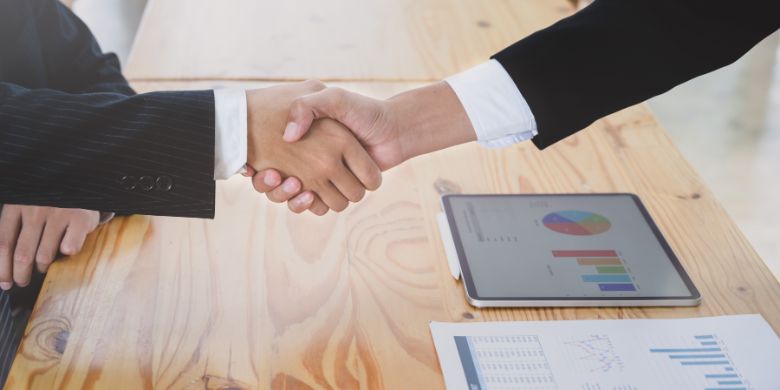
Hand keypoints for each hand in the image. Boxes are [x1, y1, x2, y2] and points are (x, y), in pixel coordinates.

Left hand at [0, 205, 99, 288]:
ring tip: (43, 267)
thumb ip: (13, 230)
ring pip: (44, 256)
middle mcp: (36, 209)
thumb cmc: (48, 203)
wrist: (79, 186)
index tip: (5, 282)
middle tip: (22, 282)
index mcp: (16, 206)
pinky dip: (67, 254)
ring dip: (42, 268)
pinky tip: (66, 249)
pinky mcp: (79, 218)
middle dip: (21, 275)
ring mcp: (58, 213)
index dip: (2, 268)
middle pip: (22, 254)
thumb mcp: (25, 209)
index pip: (3, 243)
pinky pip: (70, 248)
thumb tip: (3, 267)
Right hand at [245, 81, 381, 214]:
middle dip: (276, 185)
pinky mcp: (335, 191)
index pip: (267, 160)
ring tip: (291, 182)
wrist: (393, 130)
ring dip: (290, 196)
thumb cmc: (364, 111)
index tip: (255, 167)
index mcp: (304, 140)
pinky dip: (307, 205)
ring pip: (295, 197)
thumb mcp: (333, 98)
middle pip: (279, 183)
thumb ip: (308, 106)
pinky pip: (314, 206)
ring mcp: (323, 177)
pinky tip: (306, 194)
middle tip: (275, 175)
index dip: (260, 167)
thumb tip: (288, 136)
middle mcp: (311, 160)